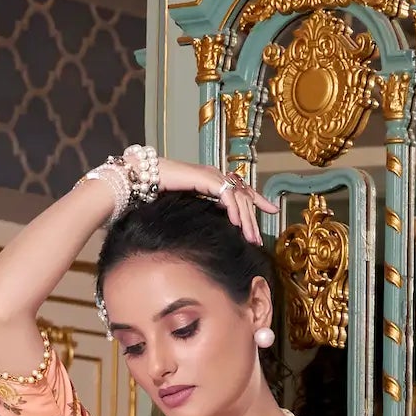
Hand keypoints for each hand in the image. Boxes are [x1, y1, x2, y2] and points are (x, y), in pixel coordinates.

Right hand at [156, 157, 278, 247]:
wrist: (143, 178)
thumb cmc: (159, 192)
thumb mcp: (188, 205)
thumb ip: (203, 211)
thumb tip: (215, 226)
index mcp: (214, 181)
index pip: (242, 189)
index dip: (258, 200)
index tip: (272, 211)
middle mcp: (216, 176)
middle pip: (244, 196)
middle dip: (254, 218)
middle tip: (259, 240)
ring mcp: (212, 175)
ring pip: (238, 197)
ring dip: (246, 219)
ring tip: (251, 238)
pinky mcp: (205, 177)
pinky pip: (226, 194)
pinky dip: (233, 209)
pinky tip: (237, 223)